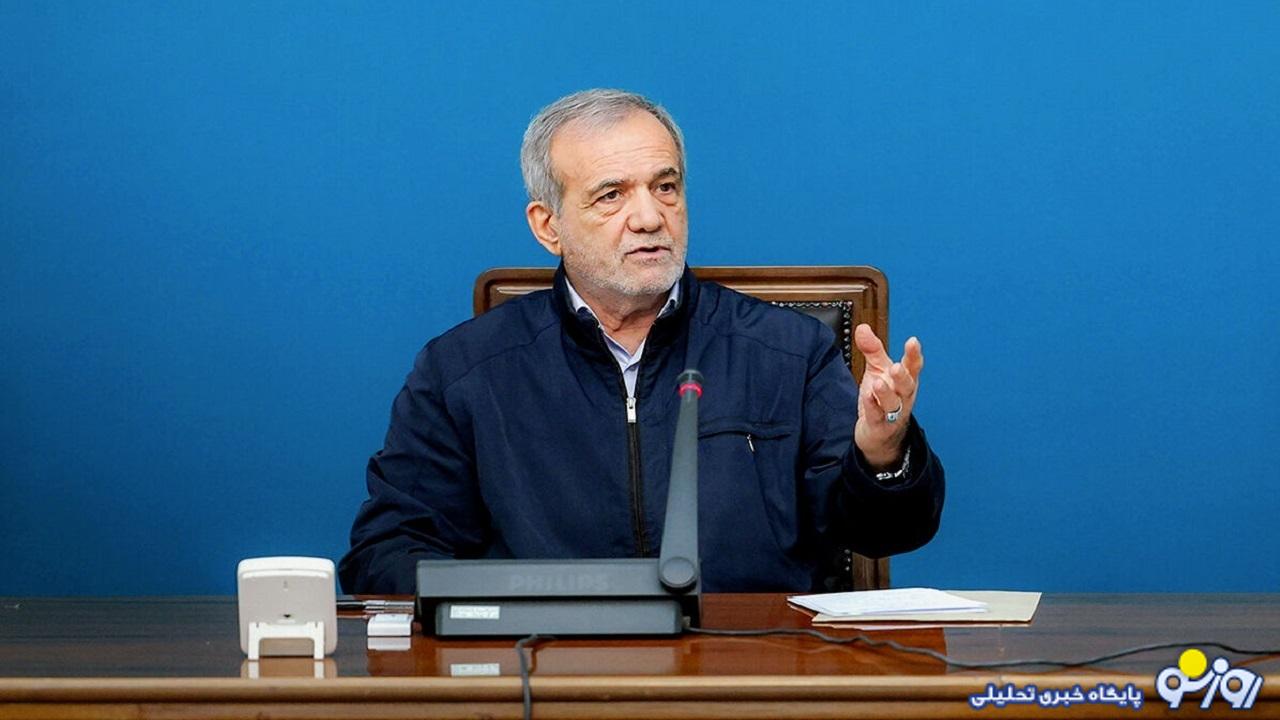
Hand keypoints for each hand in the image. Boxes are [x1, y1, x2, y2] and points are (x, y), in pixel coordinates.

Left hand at [853, 323, 923, 469]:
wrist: (879, 435)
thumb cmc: (881, 399)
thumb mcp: (877, 371)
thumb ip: (872, 350)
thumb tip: (862, 328)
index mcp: (904, 381)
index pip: (913, 367)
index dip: (914, 355)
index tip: (913, 341)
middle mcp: (902, 397)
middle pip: (907, 386)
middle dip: (903, 376)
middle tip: (896, 367)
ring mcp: (892, 414)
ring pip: (893, 404)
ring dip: (886, 393)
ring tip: (878, 383)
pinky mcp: (879, 426)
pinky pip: (876, 417)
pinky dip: (872, 408)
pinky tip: (867, 398)